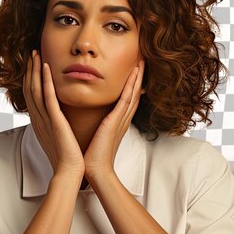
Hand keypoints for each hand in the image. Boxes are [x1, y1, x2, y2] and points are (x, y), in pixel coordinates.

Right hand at [22, 50, 84, 176]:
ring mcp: (45, 120)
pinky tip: (46, 67)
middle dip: (29, 70)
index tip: (33, 64)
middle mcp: (38, 119)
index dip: (30, 79)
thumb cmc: (67, 159)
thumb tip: (58, 121)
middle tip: (31, 53)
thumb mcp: (57, 138)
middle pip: (29, 89)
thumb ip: (55, 127)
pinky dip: (45, 80)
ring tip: (36, 53)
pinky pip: (47, 97)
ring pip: (35, 89)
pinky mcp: (54, 121)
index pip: (31, 96)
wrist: (69, 171)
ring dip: (35, 70)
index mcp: (39, 123)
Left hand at [83, 59, 144, 180]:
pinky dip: (131, 85)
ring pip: (133, 93)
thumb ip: (97, 128)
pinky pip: (126, 99)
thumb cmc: (93, 158)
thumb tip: (91, 123)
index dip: (131, 86)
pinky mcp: (116, 121)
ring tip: (141, 62)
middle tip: (142, 62)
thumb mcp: (97, 138)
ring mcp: (121, 120)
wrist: (96, 171)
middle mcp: (122, 120)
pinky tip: (134, 74)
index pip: (127, 101)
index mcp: (117, 124)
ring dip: (138, 78)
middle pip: (134, 94)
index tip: (133, 72)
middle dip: (138, 78)